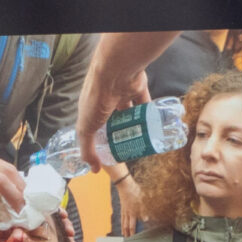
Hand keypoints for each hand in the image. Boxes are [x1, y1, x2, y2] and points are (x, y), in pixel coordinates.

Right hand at [74, 31, 175, 168]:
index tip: (111, 152)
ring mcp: (122, 93)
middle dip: (122, 133)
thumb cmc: (96, 98)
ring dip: (137, 123)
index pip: (95, 126)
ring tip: (145, 138)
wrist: (115, 72)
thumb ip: (87, 148)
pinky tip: (155, 124)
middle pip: (115, 120)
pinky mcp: (137, 87)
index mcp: (90, 108)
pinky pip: (145, 102)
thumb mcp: (86, 128)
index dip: (102, 139)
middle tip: (131, 147)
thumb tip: (94, 169)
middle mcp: (106, 100)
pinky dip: (150, 111)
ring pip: (131, 112)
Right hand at [114, 172, 143, 236]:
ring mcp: (124, 210)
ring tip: (123, 234)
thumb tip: (146, 219)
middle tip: (127, 240)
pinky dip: (122, 222)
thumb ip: (144, 210)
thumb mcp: (143, 200)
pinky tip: (122, 224)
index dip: (133, 232)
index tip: (133, 238)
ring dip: (124, 229)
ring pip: (124, 222)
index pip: (132, 225)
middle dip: (127, 233)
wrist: (125, 185)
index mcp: (133, 212)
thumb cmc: (135, 191)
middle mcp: (128, 213)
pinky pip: (122, 217)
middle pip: (127, 225)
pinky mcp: (123, 207)